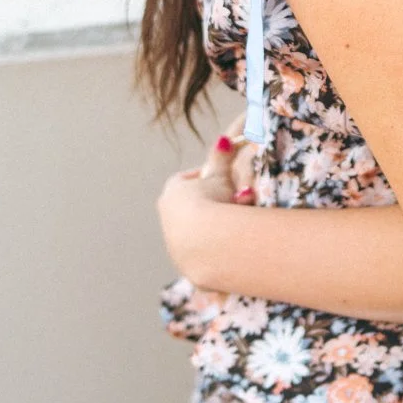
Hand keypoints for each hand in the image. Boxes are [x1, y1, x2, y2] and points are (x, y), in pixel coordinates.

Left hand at [156, 123, 257, 280]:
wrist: (207, 242)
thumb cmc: (213, 201)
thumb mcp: (221, 176)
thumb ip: (222, 157)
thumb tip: (223, 139)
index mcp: (172, 192)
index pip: (185, 180)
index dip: (204, 179)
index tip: (221, 181)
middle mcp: (167, 217)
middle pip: (188, 207)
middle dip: (208, 205)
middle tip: (232, 203)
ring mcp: (174, 242)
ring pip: (193, 231)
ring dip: (211, 228)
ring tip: (235, 227)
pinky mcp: (185, 264)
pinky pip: (201, 252)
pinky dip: (214, 248)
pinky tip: (231, 246)